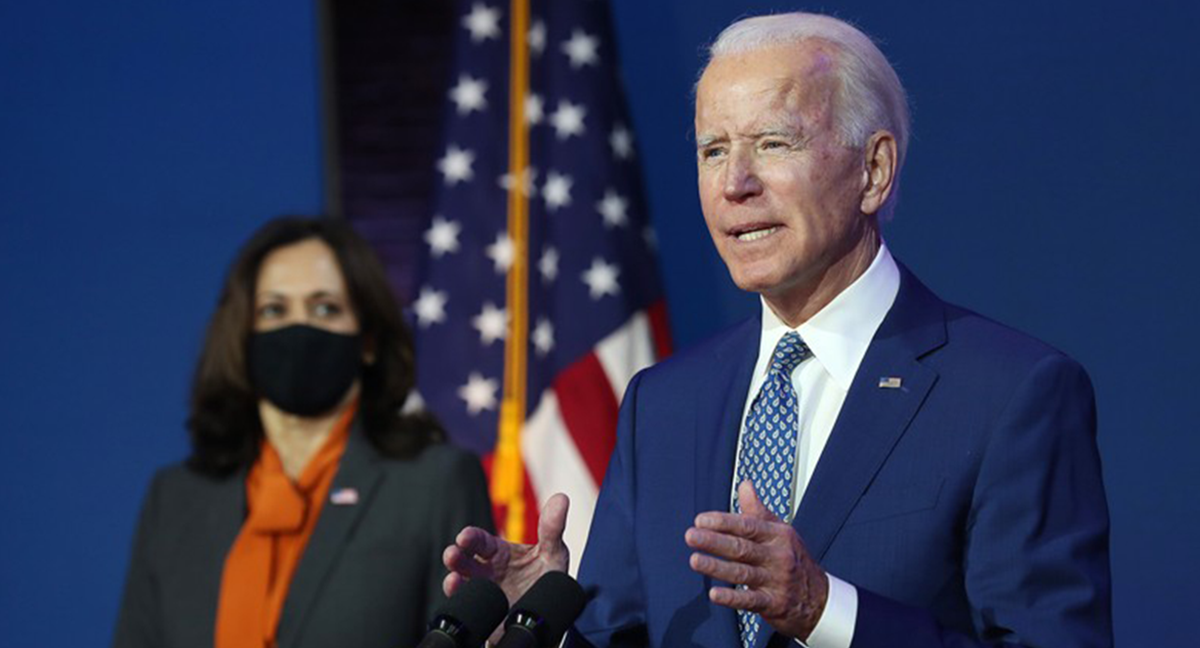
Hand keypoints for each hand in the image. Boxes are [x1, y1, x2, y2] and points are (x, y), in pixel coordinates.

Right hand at [442, 493, 570, 605]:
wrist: (550, 615)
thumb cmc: (547, 579)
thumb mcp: (553, 553)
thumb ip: (553, 529)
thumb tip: (561, 499)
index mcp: (498, 552)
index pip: (479, 541)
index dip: (470, 537)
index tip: (464, 537)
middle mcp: (486, 571)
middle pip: (463, 561)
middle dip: (455, 557)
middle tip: (452, 555)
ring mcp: (483, 594)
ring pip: (460, 585)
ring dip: (452, 582)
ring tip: (454, 580)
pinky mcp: (484, 616)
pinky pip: (467, 609)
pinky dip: (460, 604)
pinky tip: (461, 599)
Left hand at [685, 480, 828, 640]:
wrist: (819, 599)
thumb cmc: (793, 560)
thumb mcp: (780, 532)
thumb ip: (757, 510)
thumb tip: (744, 484)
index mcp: (778, 535)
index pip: (748, 525)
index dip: (723, 522)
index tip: (700, 520)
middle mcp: (778, 556)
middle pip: (742, 547)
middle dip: (714, 541)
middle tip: (691, 536)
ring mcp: (776, 580)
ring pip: (743, 572)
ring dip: (717, 567)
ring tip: (695, 560)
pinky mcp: (774, 603)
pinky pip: (750, 600)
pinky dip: (732, 597)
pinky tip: (714, 594)